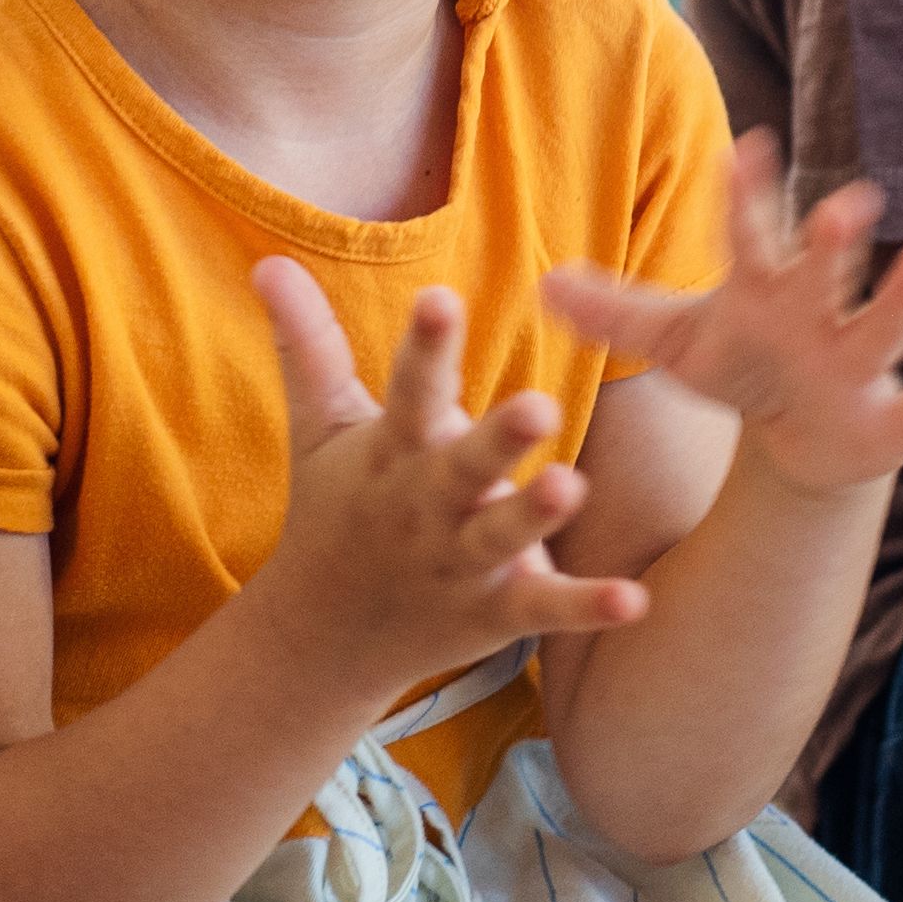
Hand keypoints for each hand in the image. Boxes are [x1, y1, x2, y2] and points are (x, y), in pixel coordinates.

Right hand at [246, 267, 644, 695]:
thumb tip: (268, 262)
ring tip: (575, 486)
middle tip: (540, 404)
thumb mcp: (320, 428)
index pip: (407, 390)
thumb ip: (309, 344)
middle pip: (461, 467)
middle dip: (496, 439)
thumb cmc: (337, 508)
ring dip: (536, 515)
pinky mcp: (494, 612)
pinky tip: (634, 600)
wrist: (322, 639)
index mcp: (391, 452)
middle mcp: (424, 506)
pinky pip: (543, 608)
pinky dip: (586, 607)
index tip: (441, 298)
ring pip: (501, 537)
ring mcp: (459, 562)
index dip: (425, 347)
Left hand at [541, 135, 902, 499]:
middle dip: (835, 240)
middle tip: (848, 199)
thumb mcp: (677, 342)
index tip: (745, 147)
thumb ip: (617, 311)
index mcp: (765, 289)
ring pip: (888, 325)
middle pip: (825, 271)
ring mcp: (862, 361)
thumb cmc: (745, 367)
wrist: (804, 437)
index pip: (749, 234)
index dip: (746, 196)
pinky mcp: (898, 416)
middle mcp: (820, 313)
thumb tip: (541, 281)